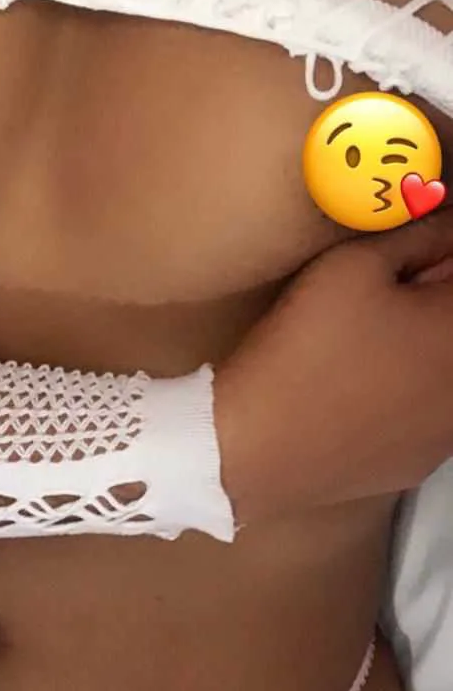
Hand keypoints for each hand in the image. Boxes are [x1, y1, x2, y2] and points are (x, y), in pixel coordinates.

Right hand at [214, 205, 452, 524]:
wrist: (256, 451)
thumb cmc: (303, 352)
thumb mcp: (353, 267)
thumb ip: (418, 235)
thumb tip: (446, 224)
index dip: (434, 255)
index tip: (407, 255)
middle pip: (452, 324)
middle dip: (431, 301)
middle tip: (383, 297)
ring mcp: (449, 434)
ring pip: (444, 372)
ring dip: (421, 350)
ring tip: (366, 348)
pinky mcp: (421, 465)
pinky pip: (426, 416)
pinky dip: (406, 397)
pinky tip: (358, 396)